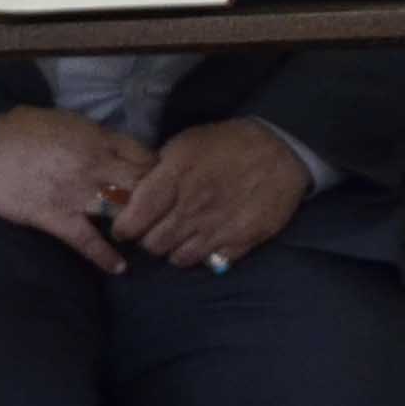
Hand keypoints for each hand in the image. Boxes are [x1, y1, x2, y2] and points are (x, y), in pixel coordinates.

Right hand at [0, 104, 157, 272]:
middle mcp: (96, 166)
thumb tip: (115, 151)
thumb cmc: (21, 128)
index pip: (147, 159)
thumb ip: (96, 137)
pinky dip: (105, 256)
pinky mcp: (54, 216)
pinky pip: (87, 240)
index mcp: (100, 140)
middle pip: (143, 187)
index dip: (159, 174)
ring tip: (144, 242)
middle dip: (156, 203)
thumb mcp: (69, 122)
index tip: (160, 186)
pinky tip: (119, 269)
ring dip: (136, 228)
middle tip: (159, 218)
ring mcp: (77, 193)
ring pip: (123, 212)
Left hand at [114, 119, 307, 269]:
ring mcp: (218, 226)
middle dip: (147, 241)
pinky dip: (203, 256)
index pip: (133, 219)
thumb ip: (156, 171)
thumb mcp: (185, 144)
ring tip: (179, 237)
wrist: (282, 149)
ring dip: (173, 250)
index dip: (123, 228)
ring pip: (178, 258)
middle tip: (153, 232)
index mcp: (174, 180)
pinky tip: (204, 241)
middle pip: (152, 245)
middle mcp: (193, 207)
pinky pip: (209, 262)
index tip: (125, 226)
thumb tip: (132, 192)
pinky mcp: (242, 240)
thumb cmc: (228, 144)